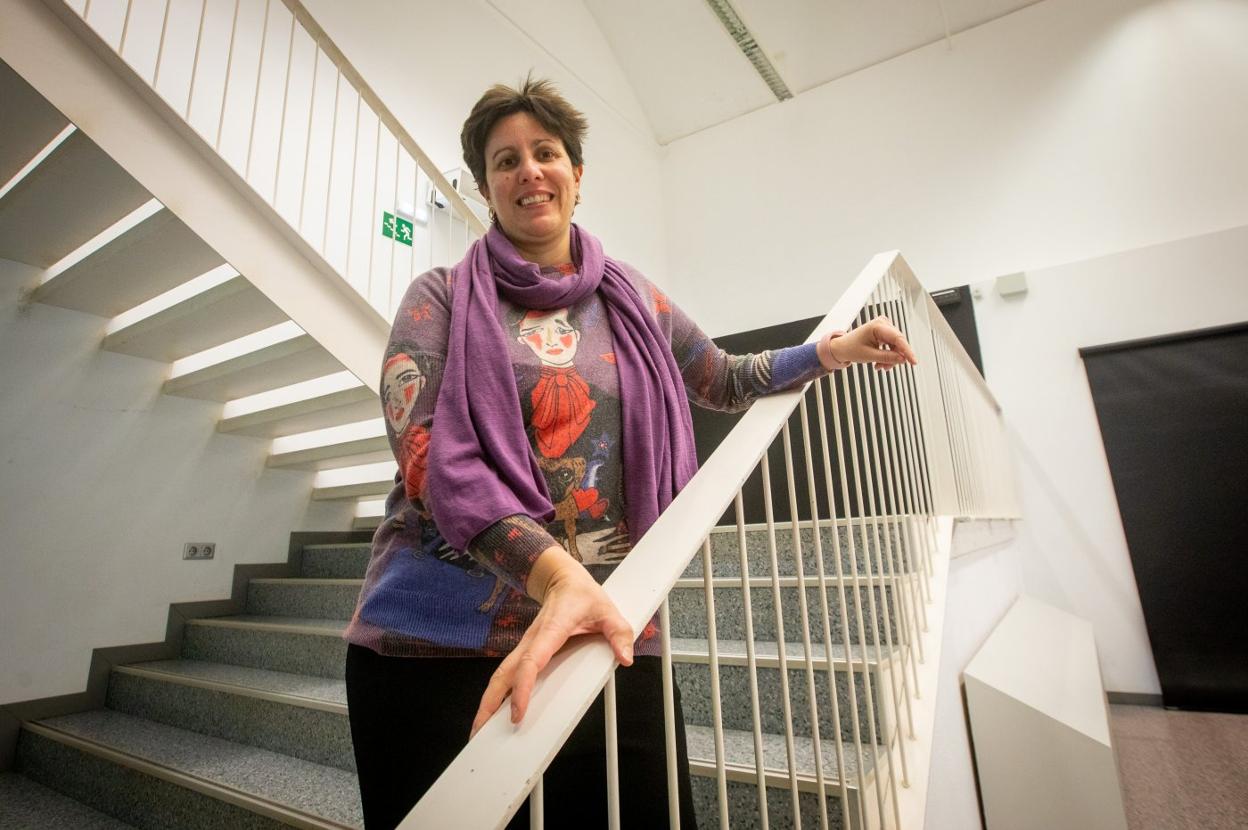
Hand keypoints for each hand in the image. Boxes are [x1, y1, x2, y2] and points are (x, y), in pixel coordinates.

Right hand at [470, 549, 633, 737]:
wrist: (564, 580)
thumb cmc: (583, 596)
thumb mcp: (608, 611)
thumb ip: (619, 633)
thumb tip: (625, 657)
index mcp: (550, 631)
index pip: (530, 662)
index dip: (522, 688)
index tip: (517, 712)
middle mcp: (532, 641)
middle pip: (503, 674)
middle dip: (489, 703)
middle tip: (479, 731)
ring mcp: (525, 646)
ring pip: (500, 675)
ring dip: (487, 701)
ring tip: (479, 729)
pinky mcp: (525, 651)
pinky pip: (508, 674)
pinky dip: (497, 693)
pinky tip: (494, 711)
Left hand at [826, 316, 917, 370]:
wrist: (842, 347)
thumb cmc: (851, 348)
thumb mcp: (869, 356)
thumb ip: (888, 357)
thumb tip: (903, 359)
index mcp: (878, 325)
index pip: (898, 339)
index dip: (907, 351)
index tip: (914, 362)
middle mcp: (883, 323)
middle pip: (898, 343)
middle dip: (894, 358)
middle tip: (885, 368)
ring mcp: (884, 327)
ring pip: (896, 346)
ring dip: (890, 359)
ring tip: (879, 366)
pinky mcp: (884, 333)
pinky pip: (892, 346)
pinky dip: (887, 356)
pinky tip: (880, 363)